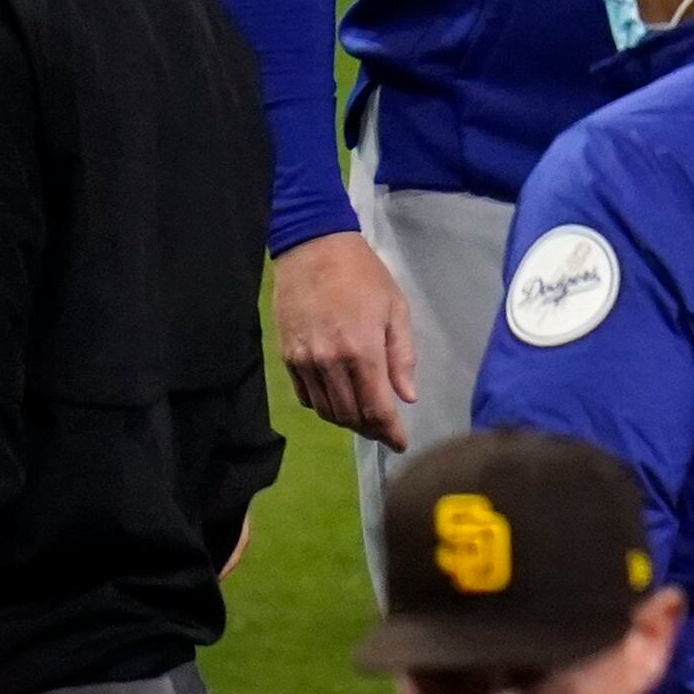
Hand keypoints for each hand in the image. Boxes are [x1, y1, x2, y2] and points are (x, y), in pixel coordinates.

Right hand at [272, 230, 419, 446]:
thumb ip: (402, 356)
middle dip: (371, 429)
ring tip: (364, 419)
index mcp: (362, 351)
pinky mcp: (287, 357)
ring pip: (327, 410)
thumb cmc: (364, 276)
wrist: (313, 249)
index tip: (401, 444)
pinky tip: (339, 400)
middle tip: (385, 431)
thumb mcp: (395, 310)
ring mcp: (305, 362)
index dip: (390, 432)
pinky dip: (324, 406)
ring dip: (347, 421)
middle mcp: (331, 363)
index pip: (377, 408)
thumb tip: (407, 397)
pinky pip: (305, 396)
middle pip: (350, 415)